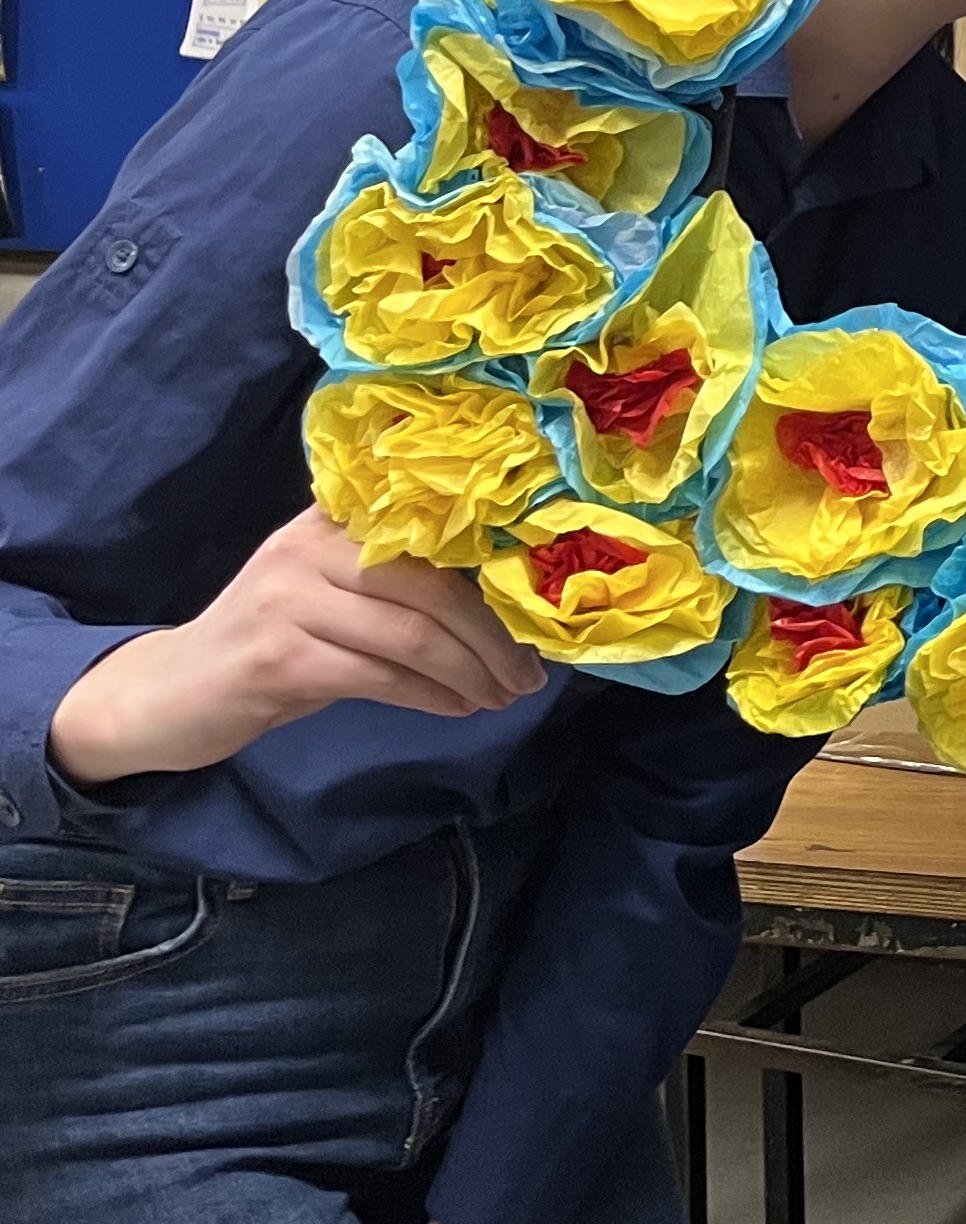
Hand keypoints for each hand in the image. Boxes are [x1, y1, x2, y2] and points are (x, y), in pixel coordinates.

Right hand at [49, 508, 541, 786]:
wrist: (167, 694)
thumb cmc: (272, 641)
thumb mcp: (331, 590)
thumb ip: (398, 577)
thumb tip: (501, 598)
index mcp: (334, 516)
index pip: (433, 526)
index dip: (495, 566)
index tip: (540, 606)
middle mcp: (311, 544)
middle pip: (433, 585)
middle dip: (493, 636)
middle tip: (528, 673)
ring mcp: (289, 598)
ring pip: (411, 633)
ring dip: (470, 672)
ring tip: (501, 696)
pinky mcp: (277, 656)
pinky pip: (378, 675)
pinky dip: (428, 695)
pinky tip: (454, 707)